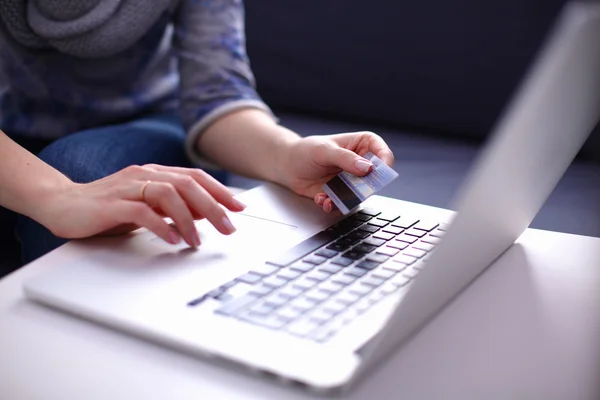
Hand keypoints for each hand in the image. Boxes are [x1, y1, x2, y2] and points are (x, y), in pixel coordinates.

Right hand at [38, 164, 245, 246]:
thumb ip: (174, 207)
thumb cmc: (107, 208)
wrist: (60, 203)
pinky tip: (172, 238)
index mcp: (154, 173)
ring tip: (197, 240)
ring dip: (188, 217)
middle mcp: (143, 175)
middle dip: (213, 206)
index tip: (239, 207)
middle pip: (187, 184)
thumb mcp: (147, 207)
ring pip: (167, 193)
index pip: (194, 177)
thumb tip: (206, 213)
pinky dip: (160, 225)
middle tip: (229, 227)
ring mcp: (127, 187)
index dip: (219, 190)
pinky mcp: (111, 204)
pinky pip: (141, 211)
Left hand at [277, 131, 393, 211]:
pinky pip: (344, 204)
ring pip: (360, 194)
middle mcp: (360, 164)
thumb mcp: (324, 150)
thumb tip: (367, 168)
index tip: (376, 172)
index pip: (382, 152)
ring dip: (346, 199)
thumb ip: (346, 159)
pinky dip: (333, 204)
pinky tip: (321, 199)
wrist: (288, 166)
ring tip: (329, 198)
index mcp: (361, 144)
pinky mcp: (342, 193)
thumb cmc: (306, 151)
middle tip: (352, 190)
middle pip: (374, 178)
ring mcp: (351, 180)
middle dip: (363, 188)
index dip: (384, 163)